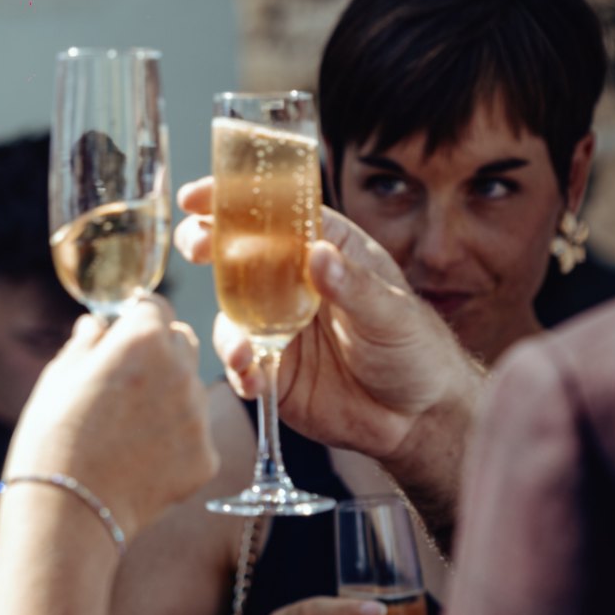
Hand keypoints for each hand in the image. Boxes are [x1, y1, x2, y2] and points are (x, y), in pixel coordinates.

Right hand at [6, 295, 216, 535]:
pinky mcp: (205, 457)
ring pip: (191, 389)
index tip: (123, 334)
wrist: (67, 512)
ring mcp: (197, 416)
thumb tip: (96, 327)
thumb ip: (86, 344)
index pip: (155, 307)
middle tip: (125, 382)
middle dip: (159, 352)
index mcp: (141, 340)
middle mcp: (179, 370)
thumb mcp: (57, 378)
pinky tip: (140, 457)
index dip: (136, 320)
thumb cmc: (52, 439)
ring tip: (128, 426)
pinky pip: (194, 435)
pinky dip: (174, 441)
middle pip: (182, 342)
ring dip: (169, 395)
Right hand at [174, 176, 480, 465]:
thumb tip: (317, 253)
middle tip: (196, 249)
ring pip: (231, 313)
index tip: (197, 197)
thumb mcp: (392, 313)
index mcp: (325, 249)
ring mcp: (277, 325)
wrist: (418, 417)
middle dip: (207, 246)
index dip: (234, 198)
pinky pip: (242, 364)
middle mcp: (293, 282)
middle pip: (237, 253)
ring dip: (228, 329)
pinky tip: (253, 379)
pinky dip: (240, 370)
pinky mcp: (272, 368)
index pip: (277, 213)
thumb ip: (353, 286)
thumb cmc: (416, 349)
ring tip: (242, 352)